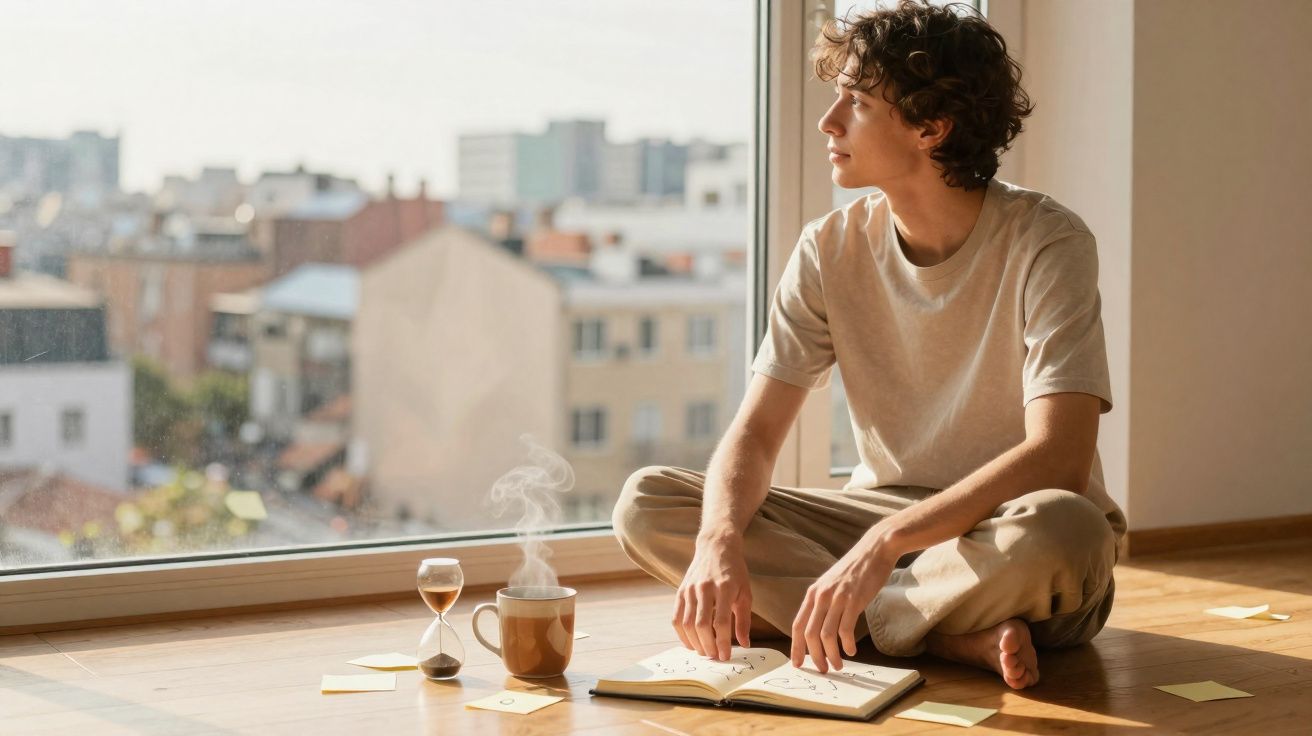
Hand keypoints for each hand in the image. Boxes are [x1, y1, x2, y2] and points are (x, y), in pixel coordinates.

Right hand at [674, 535, 752, 660]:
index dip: (723, 642)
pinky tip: (691, 642)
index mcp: (725, 588)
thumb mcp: (745, 593)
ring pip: (687, 623)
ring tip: (705, 652)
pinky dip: (682, 634)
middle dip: (708, 646)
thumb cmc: (735, 571)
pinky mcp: (681, 591)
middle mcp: (705, 588)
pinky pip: (676, 617)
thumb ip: (744, 620)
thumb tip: (745, 644)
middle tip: (715, 657)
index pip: (721, 621)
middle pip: (702, 625)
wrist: (716, 547)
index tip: (726, 656)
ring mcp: (690, 589)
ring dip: (695, 643)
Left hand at [790, 534, 896, 672]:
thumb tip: (820, 628)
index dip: (795, 647)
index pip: (797, 625)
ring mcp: (837, 597)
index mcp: (813, 593)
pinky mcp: (854, 600)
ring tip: (838, 665)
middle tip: (823, 670)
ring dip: (831, 655)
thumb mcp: (832, 584)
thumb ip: (824, 602)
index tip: (797, 664)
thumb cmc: (856, 570)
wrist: (875, 549)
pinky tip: (852, 651)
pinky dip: (847, 644)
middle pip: (809, 634)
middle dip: (814, 656)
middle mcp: (821, 596)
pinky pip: (846, 629)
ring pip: (826, 635)